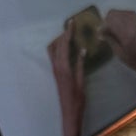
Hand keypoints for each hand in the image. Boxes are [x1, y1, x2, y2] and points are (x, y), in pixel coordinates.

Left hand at [48, 21, 85, 135]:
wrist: (69, 112)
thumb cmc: (78, 99)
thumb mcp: (81, 81)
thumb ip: (80, 65)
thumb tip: (82, 50)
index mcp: (64, 67)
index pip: (64, 45)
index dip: (68, 33)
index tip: (72, 22)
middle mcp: (57, 66)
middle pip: (57, 45)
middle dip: (63, 34)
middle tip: (71, 25)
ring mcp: (55, 70)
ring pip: (53, 50)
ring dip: (59, 40)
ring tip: (68, 35)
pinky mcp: (56, 73)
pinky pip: (54, 56)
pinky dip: (58, 48)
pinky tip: (66, 47)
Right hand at [101, 8, 135, 90]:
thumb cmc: (132, 59)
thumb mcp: (118, 52)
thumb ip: (109, 39)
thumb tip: (100, 32)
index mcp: (126, 34)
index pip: (109, 23)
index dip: (102, 27)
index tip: (99, 33)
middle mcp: (131, 25)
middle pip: (112, 14)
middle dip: (106, 21)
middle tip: (104, 31)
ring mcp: (135, 20)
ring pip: (117, 12)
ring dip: (112, 19)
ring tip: (111, 29)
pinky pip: (123, 12)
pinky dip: (118, 17)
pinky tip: (118, 26)